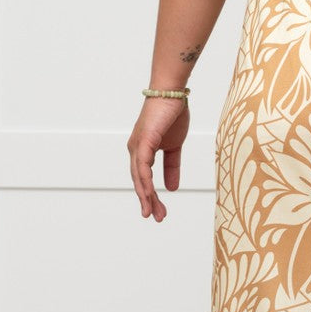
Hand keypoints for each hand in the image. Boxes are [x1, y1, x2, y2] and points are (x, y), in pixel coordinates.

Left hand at [128, 97, 190, 221]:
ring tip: (151, 212)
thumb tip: (173, 188)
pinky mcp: (143, 141)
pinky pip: (143, 166)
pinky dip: (145, 181)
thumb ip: (172, 166)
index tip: (159, 212)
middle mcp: (135, 150)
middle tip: (157, 218)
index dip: (151, 196)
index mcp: (142, 151)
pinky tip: (149, 193)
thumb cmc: (172, 114)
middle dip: (148, 201)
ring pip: (139, 177)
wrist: (172, 93)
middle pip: (140, 182)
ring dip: (146, 196)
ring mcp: (137, 146)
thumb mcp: (175, 146)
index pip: (145, 179)